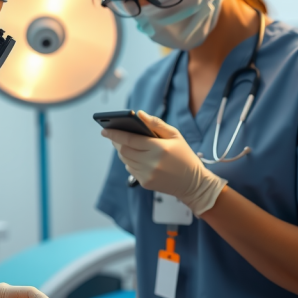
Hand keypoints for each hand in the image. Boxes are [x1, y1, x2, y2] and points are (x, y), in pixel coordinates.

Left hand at [101, 110, 227, 215]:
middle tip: (114, 135)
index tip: (104, 130)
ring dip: (123, 151)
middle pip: (124, 150)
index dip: (115, 133)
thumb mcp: (175, 135)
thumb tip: (139, 114)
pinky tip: (136, 157)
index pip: (130, 139)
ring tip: (124, 144)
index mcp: (159, 148)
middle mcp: (151, 163)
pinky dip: (130, 162)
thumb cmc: (184, 155)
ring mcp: (147, 175)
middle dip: (117, 142)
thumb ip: (156, 124)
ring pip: (125, 160)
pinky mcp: (145, 183)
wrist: (193, 183)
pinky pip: (130, 169)